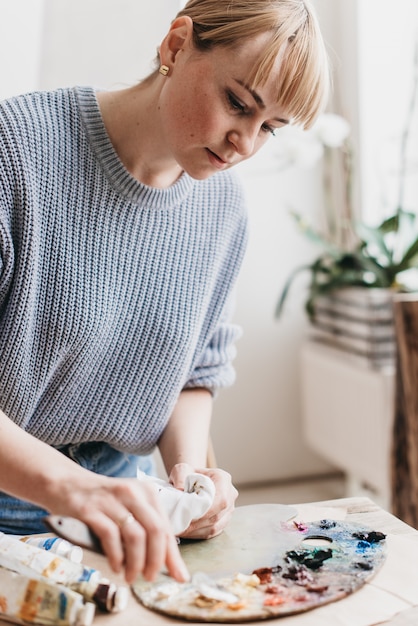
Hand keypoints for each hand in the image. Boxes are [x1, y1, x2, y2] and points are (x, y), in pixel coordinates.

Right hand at [51, 473, 189, 584]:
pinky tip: (116, 567)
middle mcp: (132, 493)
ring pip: (135, 535)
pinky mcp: (90, 509)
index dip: (173, 555)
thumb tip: (167, 563)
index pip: (166, 527)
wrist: (66, 483)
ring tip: (131, 576)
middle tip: (150, 578)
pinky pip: (110, 536)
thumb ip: (146, 529)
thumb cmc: (102, 501)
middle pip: (156, 530)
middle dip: (156, 560)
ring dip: (136, 562)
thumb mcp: (129, 507)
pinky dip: (116, 556)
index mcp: (147, 492)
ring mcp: (111, 500)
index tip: (180, 577)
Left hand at [168, 462, 237, 538]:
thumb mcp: (181, 469)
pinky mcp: (223, 520)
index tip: (188, 516)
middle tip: (179, 526)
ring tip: (179, 530)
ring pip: (215, 526)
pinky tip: (185, 532)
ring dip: (196, 531)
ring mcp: (229, 509)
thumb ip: (180, 476)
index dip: (206, 511)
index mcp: (223, 479)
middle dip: (197, 523)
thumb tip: (180, 491)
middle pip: (217, 515)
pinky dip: (198, 534)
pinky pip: (213, 532)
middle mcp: (230, 494)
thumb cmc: (188, 473)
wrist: (193, 479)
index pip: (220, 499)